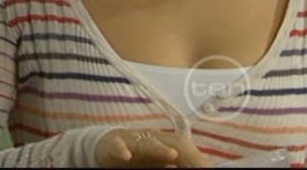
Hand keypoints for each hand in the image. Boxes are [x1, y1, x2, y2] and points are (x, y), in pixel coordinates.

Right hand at [95, 128, 209, 167]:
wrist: (104, 147)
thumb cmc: (136, 157)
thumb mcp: (157, 163)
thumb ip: (176, 165)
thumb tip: (201, 169)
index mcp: (165, 143)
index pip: (186, 147)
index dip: (198, 158)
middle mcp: (151, 139)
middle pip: (173, 142)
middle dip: (187, 154)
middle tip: (199, 167)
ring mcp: (132, 140)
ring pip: (146, 142)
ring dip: (159, 148)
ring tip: (171, 154)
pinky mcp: (112, 144)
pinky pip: (117, 145)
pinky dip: (121, 149)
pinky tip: (126, 156)